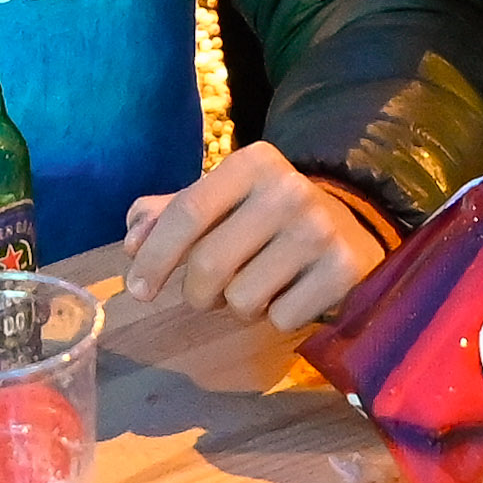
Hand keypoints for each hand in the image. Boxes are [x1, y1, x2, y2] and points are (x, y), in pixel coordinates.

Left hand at [120, 143, 394, 327]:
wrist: (350, 223)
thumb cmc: (265, 215)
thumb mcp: (221, 200)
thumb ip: (169, 214)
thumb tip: (132, 240)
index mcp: (252, 163)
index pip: (188, 213)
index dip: (155, 256)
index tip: (137, 289)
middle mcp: (289, 190)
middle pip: (209, 265)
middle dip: (197, 292)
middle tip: (207, 292)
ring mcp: (320, 231)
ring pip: (242, 300)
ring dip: (238, 306)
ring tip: (257, 284)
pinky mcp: (344, 270)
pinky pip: (280, 319)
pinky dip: (276, 317)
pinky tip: (291, 292)